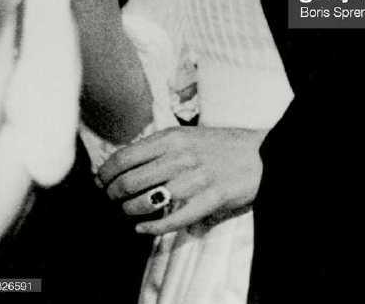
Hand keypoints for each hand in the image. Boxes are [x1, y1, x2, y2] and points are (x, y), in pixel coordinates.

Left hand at [97, 125, 264, 234]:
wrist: (262, 153)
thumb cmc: (222, 145)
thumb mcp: (189, 135)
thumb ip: (160, 147)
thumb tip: (124, 162)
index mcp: (174, 137)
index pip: (125, 156)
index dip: (106, 172)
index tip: (102, 181)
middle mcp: (181, 156)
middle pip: (130, 181)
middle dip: (113, 194)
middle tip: (112, 199)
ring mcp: (196, 179)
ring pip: (147, 202)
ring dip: (130, 211)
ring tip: (129, 212)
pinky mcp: (210, 199)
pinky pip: (172, 221)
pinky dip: (151, 228)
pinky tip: (142, 229)